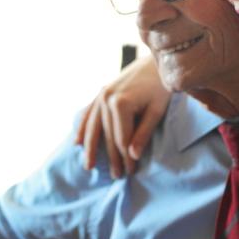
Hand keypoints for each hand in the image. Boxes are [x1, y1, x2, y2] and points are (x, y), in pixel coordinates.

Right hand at [75, 56, 169, 177]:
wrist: (156, 62)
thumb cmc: (161, 87)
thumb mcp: (156, 111)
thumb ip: (143, 133)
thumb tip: (132, 156)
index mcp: (120, 103)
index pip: (122, 139)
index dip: (126, 158)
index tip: (131, 173)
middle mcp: (106, 99)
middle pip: (107, 135)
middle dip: (112, 157)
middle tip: (116, 176)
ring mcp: (101, 94)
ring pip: (93, 126)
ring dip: (91, 148)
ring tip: (89, 166)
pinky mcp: (102, 92)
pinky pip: (89, 113)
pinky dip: (83, 128)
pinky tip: (78, 142)